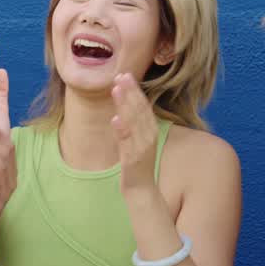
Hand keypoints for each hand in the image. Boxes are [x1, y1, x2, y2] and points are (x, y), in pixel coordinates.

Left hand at [111, 73, 159, 193]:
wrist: (141, 191)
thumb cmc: (136, 165)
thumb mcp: (135, 141)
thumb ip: (133, 125)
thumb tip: (124, 108)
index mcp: (149, 131)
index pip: (143, 106)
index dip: (135, 90)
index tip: (125, 74)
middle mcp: (148, 136)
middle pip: (140, 110)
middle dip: (130, 91)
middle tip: (121, 74)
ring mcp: (141, 148)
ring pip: (134, 123)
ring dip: (126, 105)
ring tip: (116, 89)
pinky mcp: (133, 160)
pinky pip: (128, 143)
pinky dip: (123, 130)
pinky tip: (115, 119)